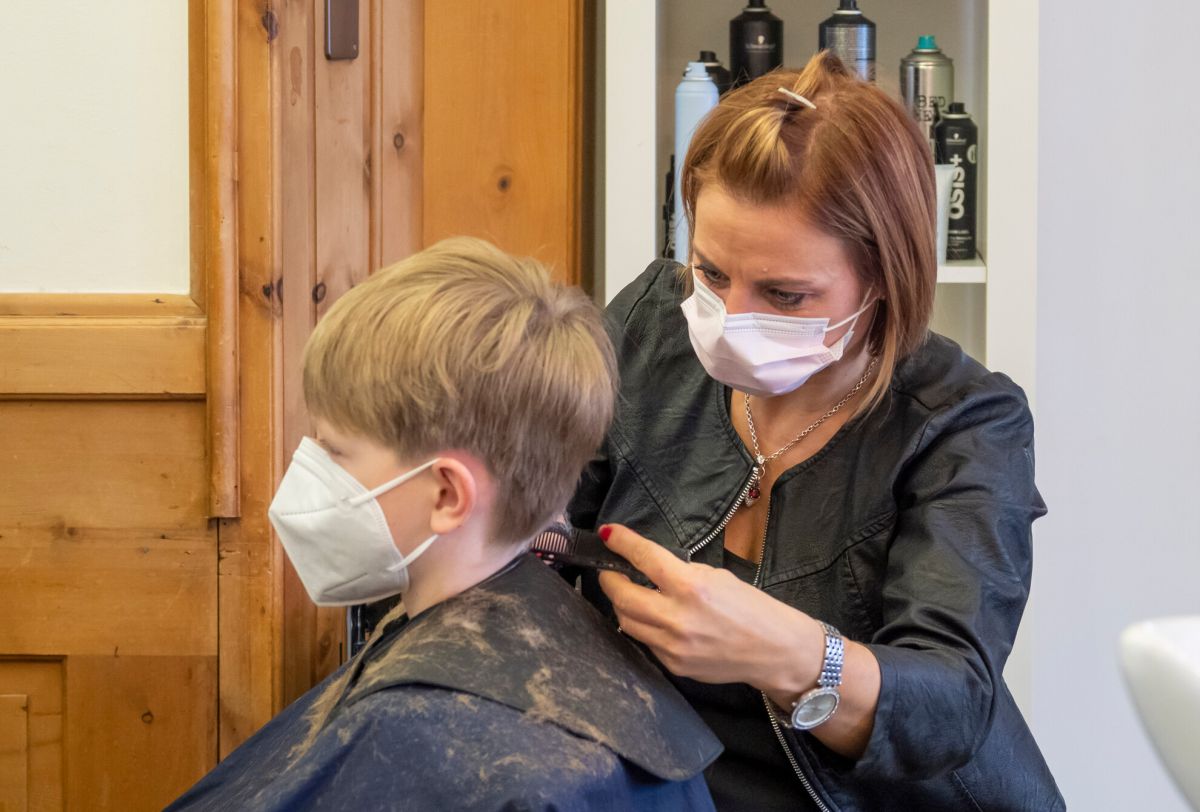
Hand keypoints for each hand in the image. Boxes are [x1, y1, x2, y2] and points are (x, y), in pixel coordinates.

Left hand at [597, 523, 823, 694]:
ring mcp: (673, 646)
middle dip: (609, 579)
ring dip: (621, 604)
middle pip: (622, 596)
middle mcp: (678, 618)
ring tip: (626, 593)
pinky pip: (644, 642)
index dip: (621, 543)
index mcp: (692, 587)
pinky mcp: (673, 665)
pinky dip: (641, 626)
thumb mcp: (717, 576)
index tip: (607, 534)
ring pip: (626, 622)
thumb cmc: (750, 606)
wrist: (774, 650)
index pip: (645, 559)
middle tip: (609, 570)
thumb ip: (680, 572)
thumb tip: (648, 567)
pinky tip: (650, 618)